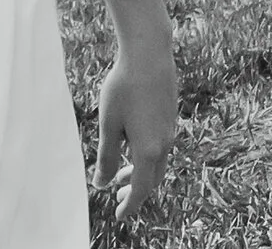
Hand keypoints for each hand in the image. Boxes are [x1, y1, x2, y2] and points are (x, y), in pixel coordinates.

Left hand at [94, 0, 177, 220]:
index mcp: (149, 150)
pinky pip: (159, 149)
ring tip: (119, 175)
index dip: (130, 205)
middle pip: (152, 179)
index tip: (119, 215)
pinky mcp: (169, 119)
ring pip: (156, 164)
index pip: (141, 189)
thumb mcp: (109, 123)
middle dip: (135, 191)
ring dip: (139, 174)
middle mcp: (164, 145)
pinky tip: (130, 147)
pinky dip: (145, 158)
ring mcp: (169, 132)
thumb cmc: (123, 88)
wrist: (149, 56)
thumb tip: (102, 185)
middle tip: (117, 197)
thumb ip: (107, 156)